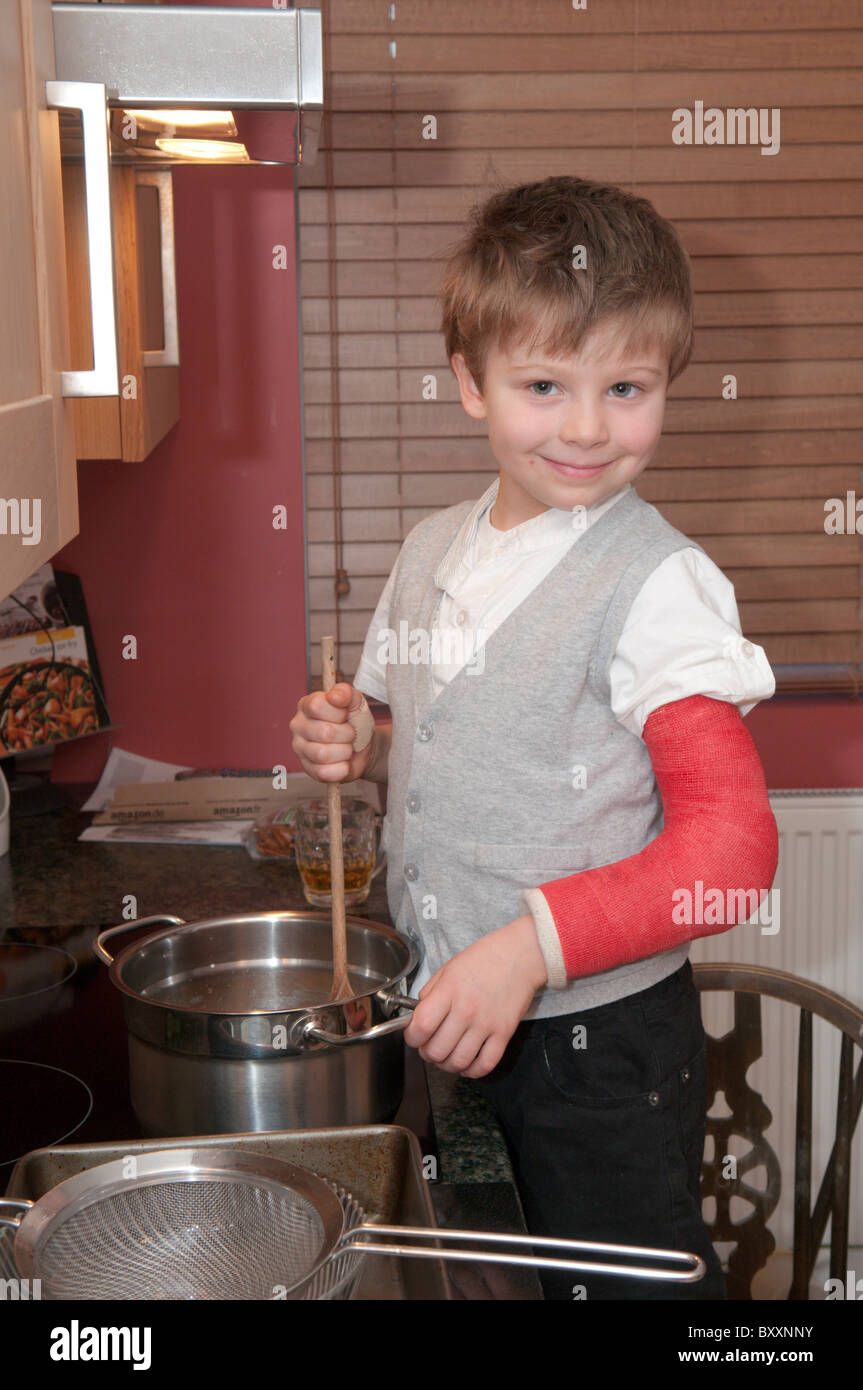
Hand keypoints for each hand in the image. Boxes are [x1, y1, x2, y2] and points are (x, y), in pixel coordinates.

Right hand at [289, 682, 375, 782]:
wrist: (363, 746)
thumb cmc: (354, 721)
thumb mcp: (355, 702)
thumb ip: (345, 693)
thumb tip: (334, 696)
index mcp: (306, 706)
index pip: (317, 706)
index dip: (338, 712)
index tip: (345, 714)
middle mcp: (298, 726)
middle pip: (324, 732)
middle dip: (346, 734)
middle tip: (350, 733)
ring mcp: (300, 749)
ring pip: (322, 754)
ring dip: (344, 752)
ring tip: (346, 747)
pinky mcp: (308, 769)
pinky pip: (323, 772)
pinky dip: (341, 769)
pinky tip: (343, 762)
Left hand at [403, 915, 546, 1078]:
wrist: (521, 955)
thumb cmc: (485, 958)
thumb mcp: (449, 967)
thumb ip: (430, 992)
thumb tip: (419, 1015)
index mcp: (449, 991)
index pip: (421, 1027)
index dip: (411, 1037)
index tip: (413, 1036)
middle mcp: (466, 1010)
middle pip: (436, 1051)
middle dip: (427, 1053)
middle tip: (429, 1046)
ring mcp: (486, 1024)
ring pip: (458, 1062)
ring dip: (447, 1065)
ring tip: (446, 1055)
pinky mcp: (504, 1033)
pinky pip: (485, 1065)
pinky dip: (472, 1071)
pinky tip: (467, 1063)